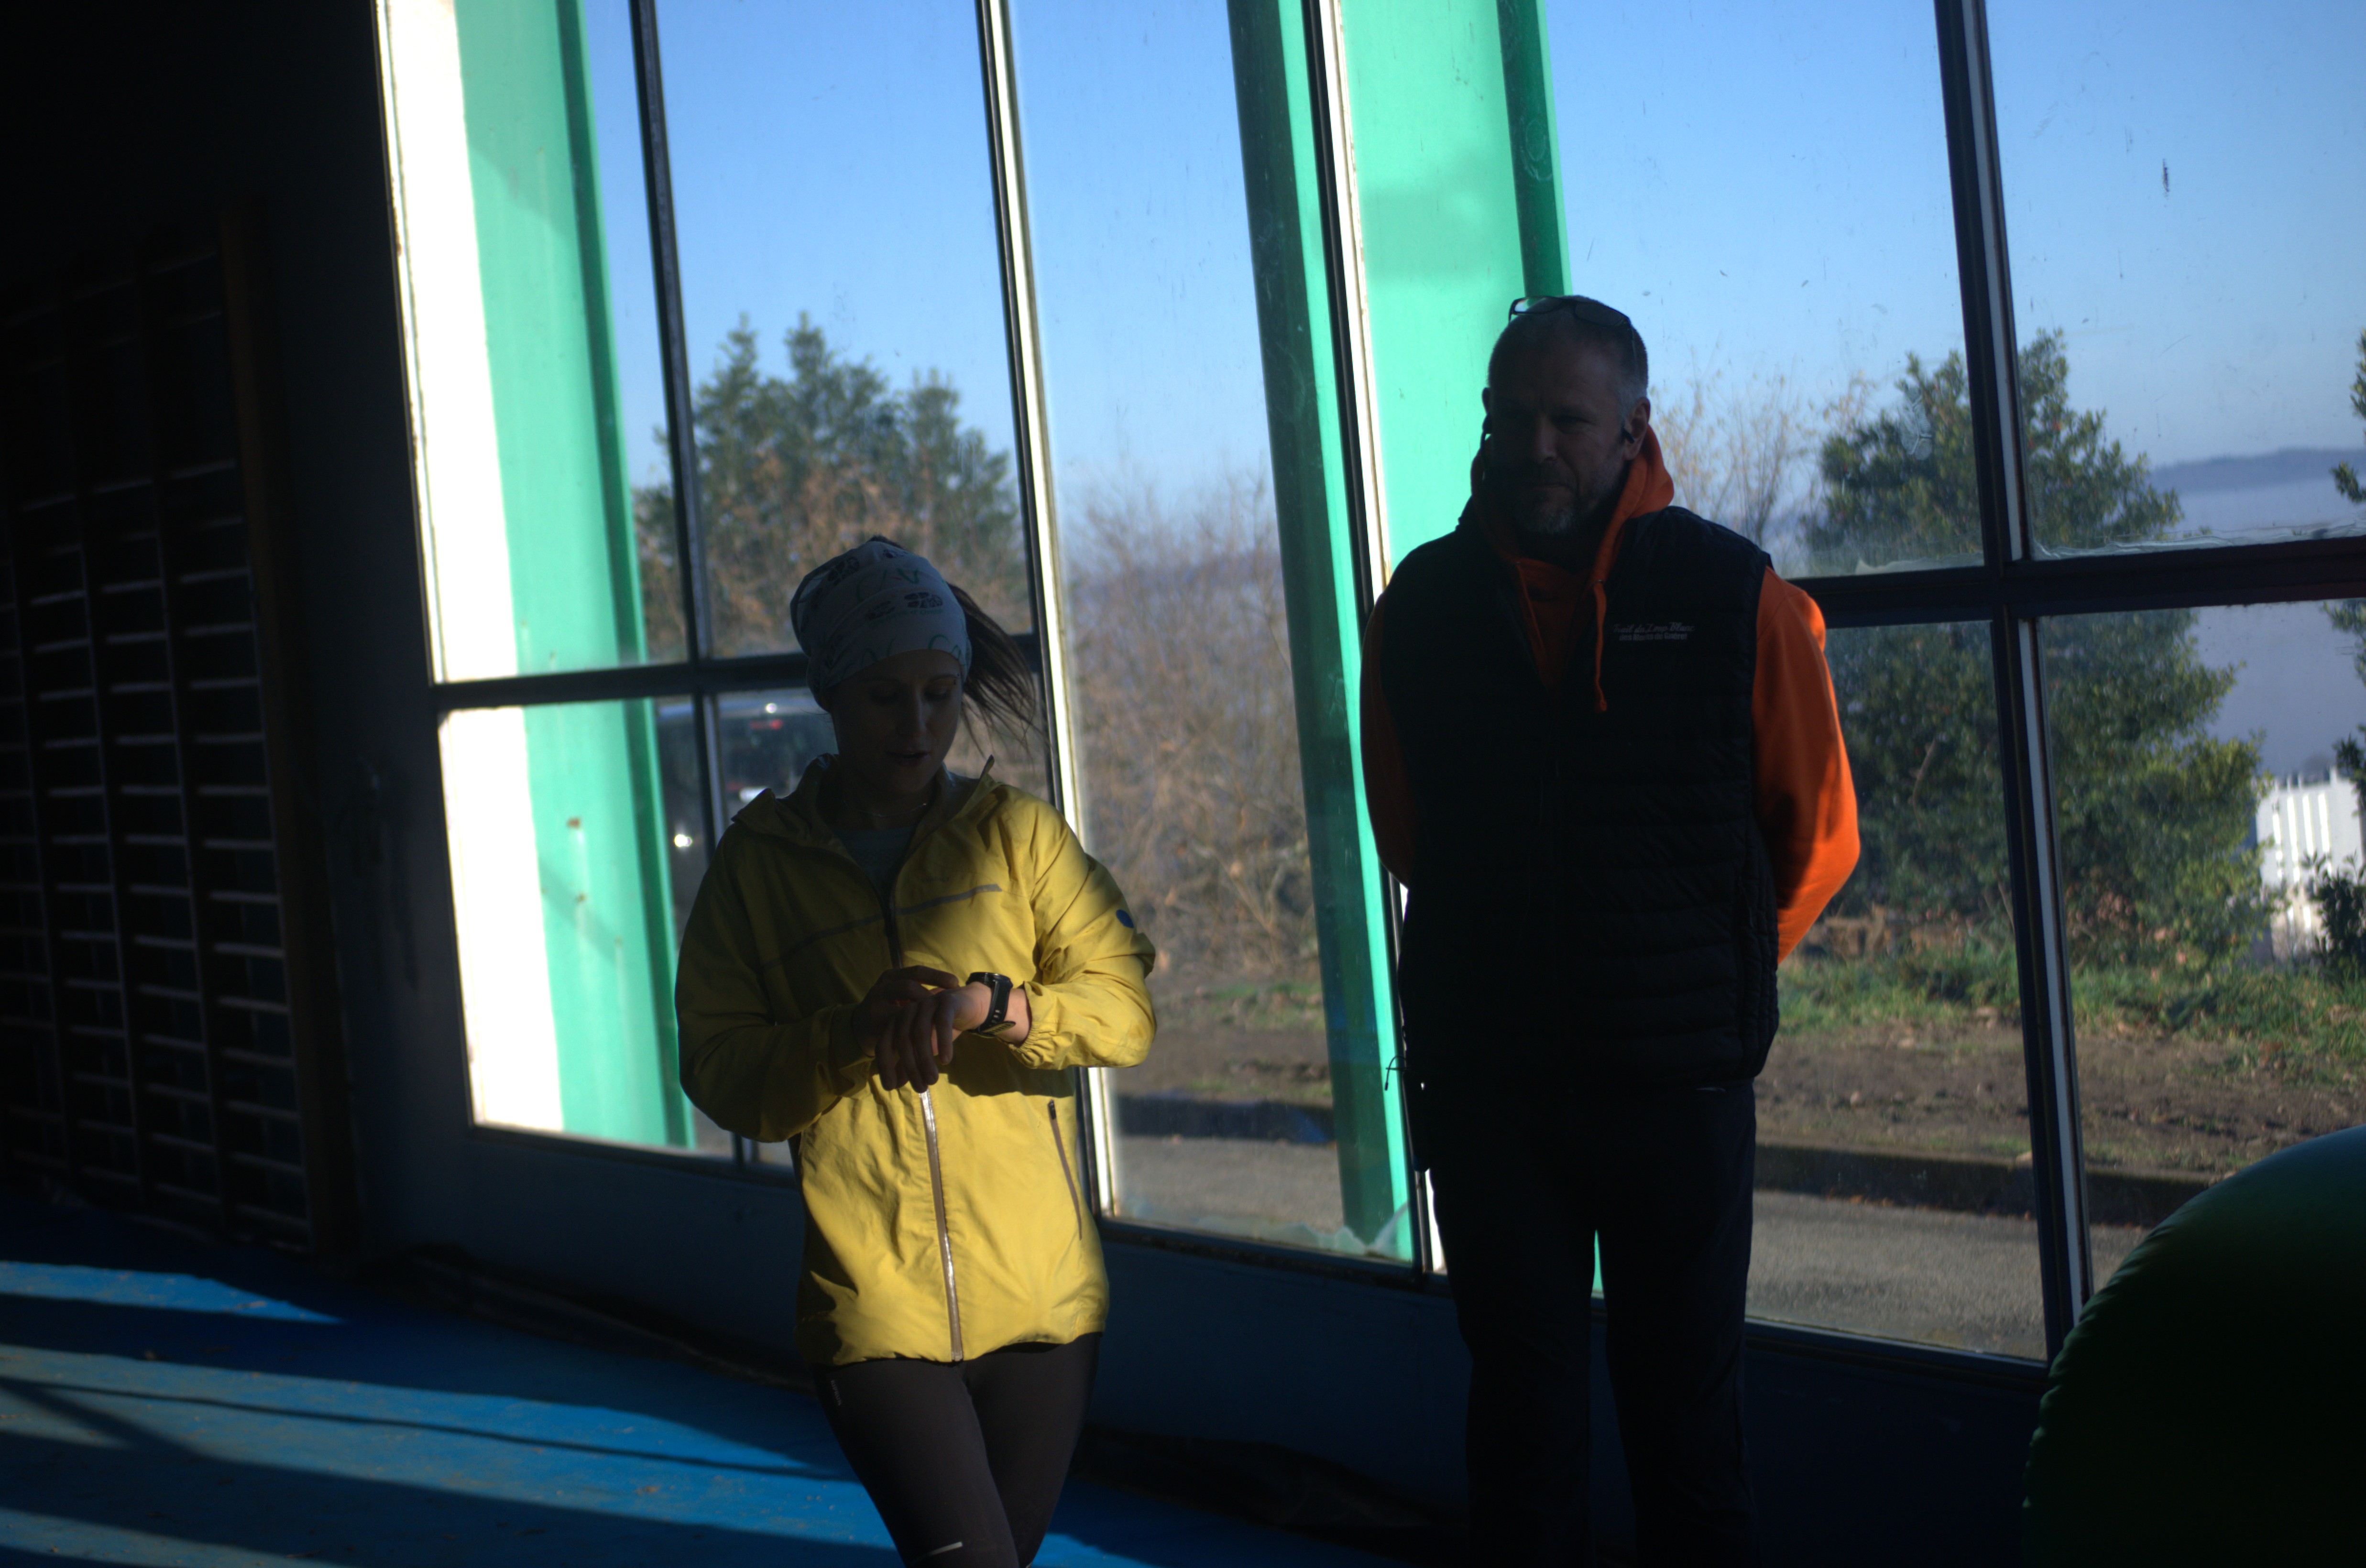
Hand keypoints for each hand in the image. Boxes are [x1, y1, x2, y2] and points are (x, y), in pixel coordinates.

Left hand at [854, 966, 959, 1091]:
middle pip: (903, 1041)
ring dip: (925, 1059)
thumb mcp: (924, 1049)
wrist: (970, 1005)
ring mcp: (926, 1004)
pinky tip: (946, 1060)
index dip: (884, 1066)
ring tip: (932, 1080)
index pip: (884, 1044)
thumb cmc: (942, 1029)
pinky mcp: (946, 1001)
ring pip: (921, 1033)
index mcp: (898, 1021)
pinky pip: (942, 1023)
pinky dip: (943, 1042)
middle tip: (920, 1088)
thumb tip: (895, 1084)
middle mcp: (908, 1011)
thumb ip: (909, 1063)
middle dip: (910, 1067)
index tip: (890, 1087)